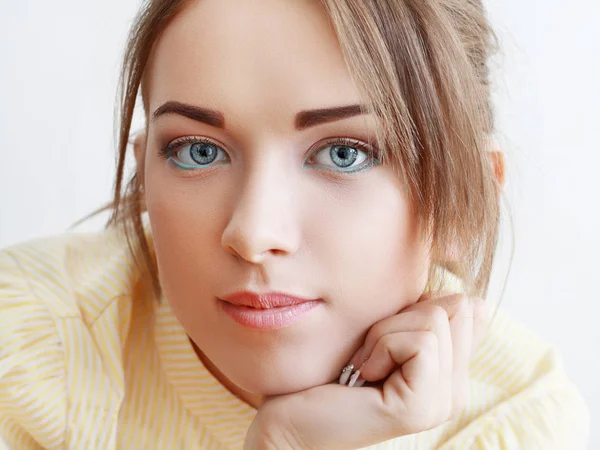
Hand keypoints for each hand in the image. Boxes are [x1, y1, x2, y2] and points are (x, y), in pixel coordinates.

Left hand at [244, 292, 490, 449]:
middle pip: (455, 307)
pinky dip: (382, 346)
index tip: (384, 338)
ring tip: (364, 366)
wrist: (292, 418)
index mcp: (450, 373)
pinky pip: (420, 343)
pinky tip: (363, 375)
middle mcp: (454, 391)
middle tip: (370, 353)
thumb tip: (476, 301)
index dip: (418, 305)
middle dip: (400, 317)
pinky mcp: (421, 408)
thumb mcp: (384, 332)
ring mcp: (442, 404)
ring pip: (435, 321)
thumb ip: (427, 319)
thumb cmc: (330, 371)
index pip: (467, 308)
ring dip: (384, 333)